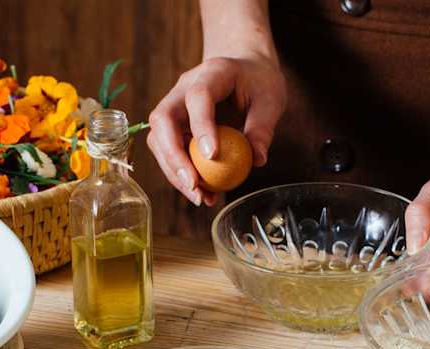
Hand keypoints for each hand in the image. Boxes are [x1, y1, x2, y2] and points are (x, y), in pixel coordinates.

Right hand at [147, 56, 285, 205]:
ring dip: (174, 171)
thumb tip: (257, 160)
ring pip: (158, 139)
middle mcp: (183, 87)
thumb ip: (263, 127)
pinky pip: (168, 151)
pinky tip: (203, 193)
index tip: (212, 157)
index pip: (198, 97)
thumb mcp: (271, 100)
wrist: (244, 69)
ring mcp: (174, 106)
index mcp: (212, 72)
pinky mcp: (174, 125)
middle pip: (162, 119)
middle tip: (194, 185)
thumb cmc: (259, 82)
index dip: (201, 126)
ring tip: (201, 197)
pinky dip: (181, 174)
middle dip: (174, 156)